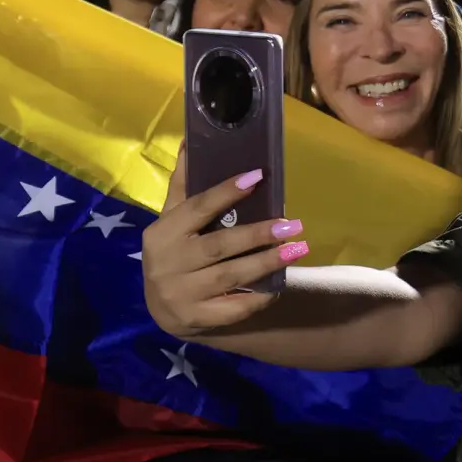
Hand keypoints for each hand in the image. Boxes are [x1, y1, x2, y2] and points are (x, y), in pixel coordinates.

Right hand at [140, 155, 308, 336]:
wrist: (162, 310)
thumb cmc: (175, 252)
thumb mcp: (172, 220)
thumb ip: (183, 185)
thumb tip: (190, 141)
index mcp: (162, 233)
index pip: (198, 208)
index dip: (226, 192)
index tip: (258, 176)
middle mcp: (168, 264)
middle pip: (219, 245)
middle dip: (258, 234)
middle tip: (294, 224)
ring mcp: (181, 294)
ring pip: (231, 276)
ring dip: (267, 262)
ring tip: (299, 248)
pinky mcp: (196, 320)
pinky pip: (233, 308)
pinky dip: (257, 296)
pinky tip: (279, 284)